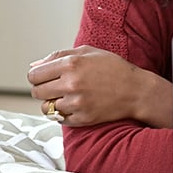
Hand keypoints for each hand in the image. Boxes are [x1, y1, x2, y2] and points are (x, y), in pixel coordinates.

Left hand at [26, 45, 171, 127]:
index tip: (46, 79)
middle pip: (37, 92)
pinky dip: (65, 114)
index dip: (38, 77)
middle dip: (44, 90)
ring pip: (46, 108)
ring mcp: (77, 102)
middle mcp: (72, 83)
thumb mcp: (89, 52)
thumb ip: (59, 56)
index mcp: (71, 64)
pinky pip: (60, 119)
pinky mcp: (83, 118)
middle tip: (57, 89)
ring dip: (53, 104)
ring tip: (68, 98)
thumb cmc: (115, 69)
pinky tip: (77, 106)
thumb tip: (34, 66)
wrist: (138, 91)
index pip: (34, 75)